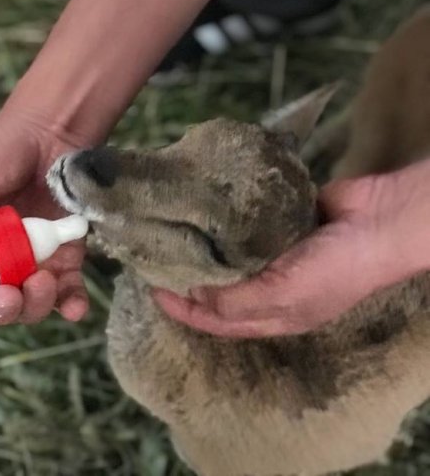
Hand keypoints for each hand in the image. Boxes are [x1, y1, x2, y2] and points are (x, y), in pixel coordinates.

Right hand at [0, 110, 89, 349]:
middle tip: (2, 297)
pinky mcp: (66, 260)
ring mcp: (31, 265)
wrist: (52, 133)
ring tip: (41, 280)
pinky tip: (74, 306)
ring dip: (34, 306)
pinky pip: (69, 295)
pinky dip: (71, 305)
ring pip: (31, 306)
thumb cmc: (1, 149)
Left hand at [153, 159, 429, 337]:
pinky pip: (243, 227)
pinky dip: (223, 224)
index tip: (152, 291)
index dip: (184, 309)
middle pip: (219, 290)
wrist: (381, 222)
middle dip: (186, 281)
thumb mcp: (285, 295)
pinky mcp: (279, 223)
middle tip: (154, 261)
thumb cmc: (337, 269)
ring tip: (170, 237)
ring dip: (202, 251)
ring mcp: (276, 255)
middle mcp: (271, 288)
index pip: (217, 320)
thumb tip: (194, 297)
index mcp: (273, 314)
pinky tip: (200, 214)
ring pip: (229, 258)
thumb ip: (238, 300)